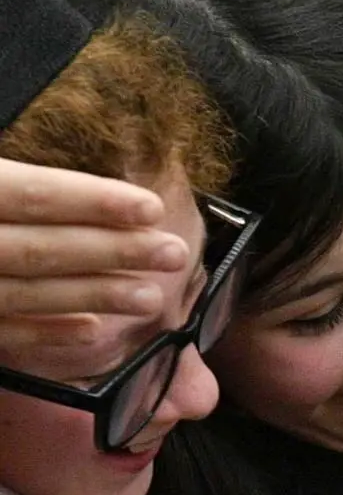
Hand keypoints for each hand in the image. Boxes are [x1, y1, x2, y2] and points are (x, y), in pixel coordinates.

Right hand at [0, 159, 188, 373]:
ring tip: (151, 295)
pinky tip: (91, 331)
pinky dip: (44, 333)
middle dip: (111, 252)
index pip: (25, 194)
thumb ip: (14, 177)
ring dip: (92, 296)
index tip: (150, 206)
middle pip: (35, 249)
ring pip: (23, 293)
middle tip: (174, 252)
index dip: (89, 200)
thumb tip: (59, 161)